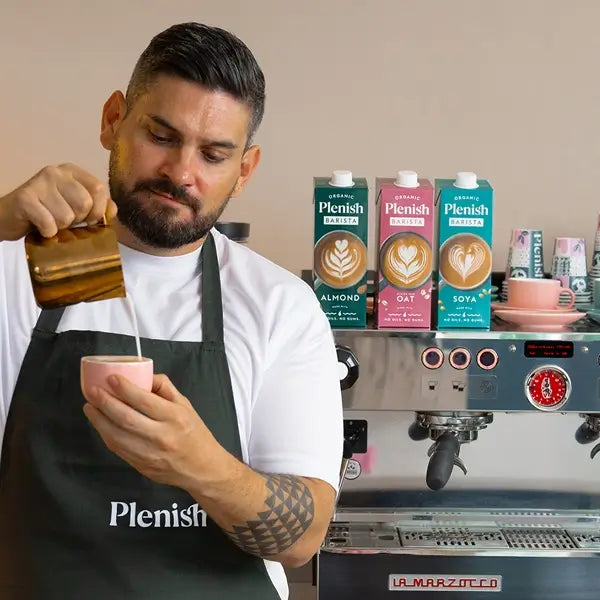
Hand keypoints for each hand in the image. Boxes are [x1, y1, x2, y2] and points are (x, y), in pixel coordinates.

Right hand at [0, 163, 117, 240]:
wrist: (10, 218)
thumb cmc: (48, 214)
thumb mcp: (76, 209)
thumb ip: (98, 207)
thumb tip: (112, 209)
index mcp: (73, 172)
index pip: (99, 189)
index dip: (98, 211)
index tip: (88, 220)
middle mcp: (56, 172)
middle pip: (85, 203)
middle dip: (78, 220)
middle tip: (64, 221)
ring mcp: (39, 182)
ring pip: (67, 216)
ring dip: (60, 227)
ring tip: (50, 222)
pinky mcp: (25, 198)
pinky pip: (49, 223)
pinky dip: (47, 232)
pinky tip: (40, 227)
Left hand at [83, 374, 221, 488]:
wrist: (202, 468)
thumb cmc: (194, 433)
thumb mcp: (186, 405)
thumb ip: (165, 388)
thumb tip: (144, 375)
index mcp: (174, 417)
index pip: (145, 400)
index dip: (125, 388)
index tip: (111, 378)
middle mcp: (161, 436)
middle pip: (126, 418)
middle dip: (105, 403)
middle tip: (92, 391)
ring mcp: (149, 454)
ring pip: (116, 436)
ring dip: (99, 420)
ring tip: (90, 406)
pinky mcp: (141, 466)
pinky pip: (118, 449)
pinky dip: (106, 434)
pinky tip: (100, 424)